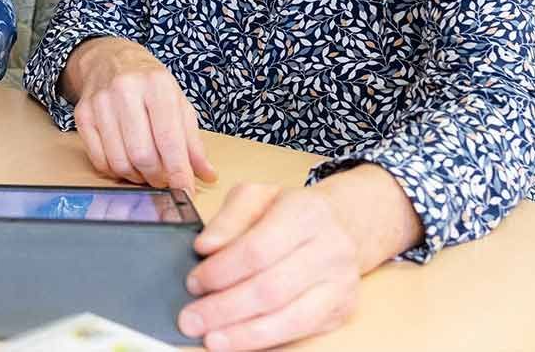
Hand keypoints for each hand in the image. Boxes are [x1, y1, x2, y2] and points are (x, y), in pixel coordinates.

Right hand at [62, 36, 216, 192]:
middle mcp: (126, 90)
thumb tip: (207, 175)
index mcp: (157, 85)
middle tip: (164, 180)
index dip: (178, 171)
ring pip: (119, 160)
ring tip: (146, 171)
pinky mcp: (83, 115)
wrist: (111, 59)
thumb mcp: (178, 103)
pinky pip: (99, 159)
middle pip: (142, 154)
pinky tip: (126, 163)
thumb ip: (192, 141)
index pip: (169, 139)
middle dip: (157, 177)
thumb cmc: (150, 83)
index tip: (186, 191)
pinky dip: (116, 171)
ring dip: (136, 176)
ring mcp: (100, 102)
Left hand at [178, 183, 359, 349]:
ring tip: (210, 339)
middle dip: (224, 309)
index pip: (257, 250)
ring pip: (288, 317)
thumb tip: (205, 246)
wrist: (343, 223)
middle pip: (271, 289)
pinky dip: (265, 341)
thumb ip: (229, 218)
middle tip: (191, 320)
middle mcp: (330, 248)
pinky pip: (301, 332)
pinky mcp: (341, 310)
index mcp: (305, 213)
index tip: (193, 283)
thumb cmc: (291, 211)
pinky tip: (238, 341)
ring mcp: (340, 283)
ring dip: (243, 334)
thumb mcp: (257, 197)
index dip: (221, 271)